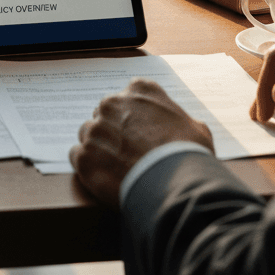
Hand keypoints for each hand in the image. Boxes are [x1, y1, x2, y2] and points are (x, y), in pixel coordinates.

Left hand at [69, 79, 213, 206]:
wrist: (175, 183)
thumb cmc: (188, 155)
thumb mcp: (196, 128)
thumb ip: (180, 119)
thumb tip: (182, 128)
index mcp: (139, 90)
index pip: (128, 97)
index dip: (133, 117)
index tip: (139, 131)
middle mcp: (112, 103)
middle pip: (105, 115)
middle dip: (113, 131)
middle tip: (128, 153)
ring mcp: (95, 129)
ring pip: (89, 134)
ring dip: (99, 148)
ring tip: (116, 168)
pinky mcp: (84, 156)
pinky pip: (78, 156)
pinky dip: (88, 166)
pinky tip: (104, 177)